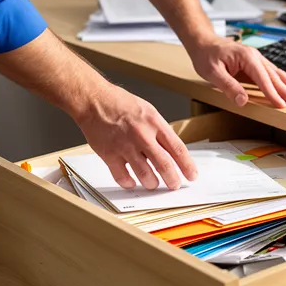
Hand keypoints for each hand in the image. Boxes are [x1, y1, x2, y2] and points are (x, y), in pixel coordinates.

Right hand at [74, 83, 196, 190]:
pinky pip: (122, 177)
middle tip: (175, 185)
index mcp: (154, 123)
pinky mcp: (109, 155)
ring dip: (152, 184)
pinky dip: (129, 183)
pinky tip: (132, 182)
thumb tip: (171, 151)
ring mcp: (125, 146)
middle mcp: (142, 135)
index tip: (192, 175)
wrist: (94, 101)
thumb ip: (159, 130)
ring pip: (145, 175)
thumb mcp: (148, 111)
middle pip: (164, 165)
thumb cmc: (120, 104)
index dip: (187, 165)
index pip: (178, 149)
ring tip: (153, 184)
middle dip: (172, 180)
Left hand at [187, 37, 285, 107]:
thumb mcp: (212, 73)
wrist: (203, 42)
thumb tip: (242, 100)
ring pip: (276, 73)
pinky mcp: (253, 63)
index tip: (281, 104)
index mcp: (246, 57)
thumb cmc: (206, 55)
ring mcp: (255, 58)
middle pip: (274, 75)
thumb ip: (228, 86)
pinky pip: (270, 72)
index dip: (272, 92)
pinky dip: (281, 80)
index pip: (263, 78)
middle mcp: (254, 56)